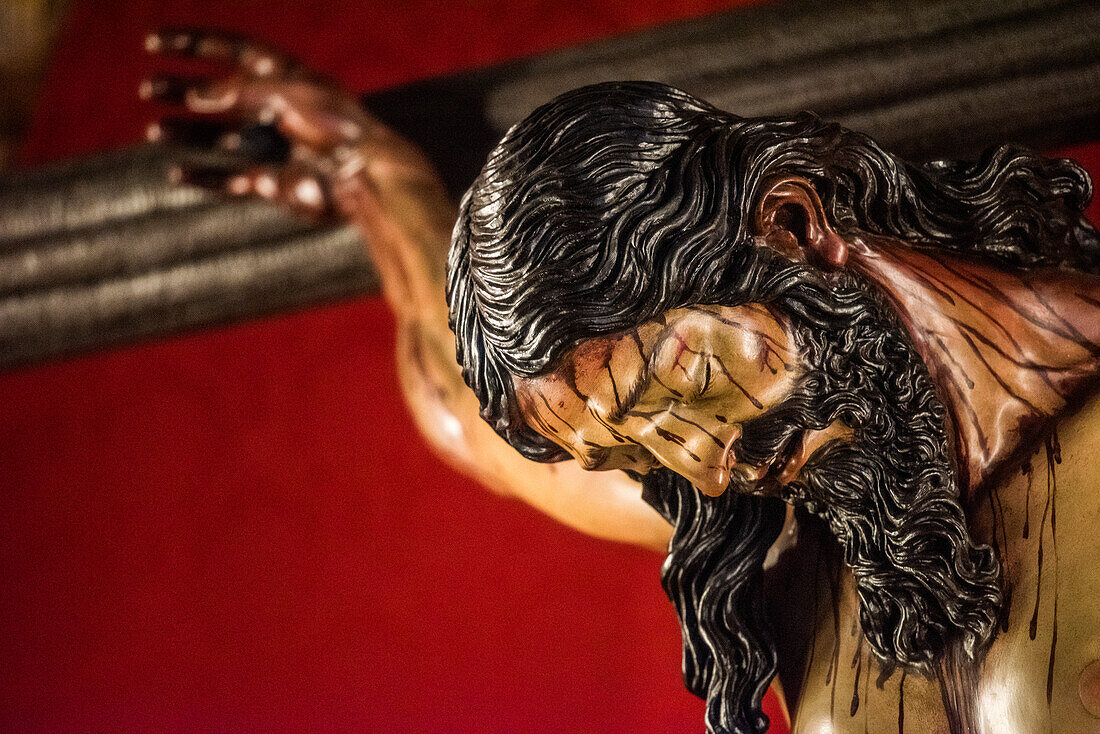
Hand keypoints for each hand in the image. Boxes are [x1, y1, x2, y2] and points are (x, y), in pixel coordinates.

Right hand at [141, 28, 443, 221]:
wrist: (363, 177)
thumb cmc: (334, 127)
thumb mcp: (283, 94)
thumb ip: (237, 91)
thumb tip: (195, 97)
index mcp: (287, 78)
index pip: (233, 49)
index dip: (194, 43)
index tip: (156, 41)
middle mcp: (280, 110)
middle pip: (222, 96)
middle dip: (184, 89)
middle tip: (148, 87)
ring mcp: (277, 149)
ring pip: (221, 138)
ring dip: (187, 132)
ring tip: (154, 130)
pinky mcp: (275, 184)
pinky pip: (230, 182)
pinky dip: (204, 178)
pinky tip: (176, 174)